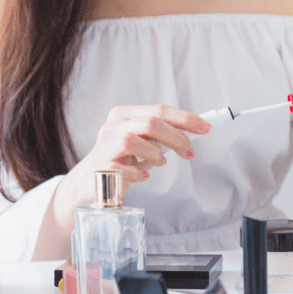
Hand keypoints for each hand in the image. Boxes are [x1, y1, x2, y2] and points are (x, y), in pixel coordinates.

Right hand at [59, 104, 210, 204]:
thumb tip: (193, 132)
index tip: (206, 128)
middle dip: (176, 137)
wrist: (86, 184)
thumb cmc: (119, 160)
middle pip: (151, 123)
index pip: (159, 110)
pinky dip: (138, 173)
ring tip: (159, 163)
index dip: (185, 118)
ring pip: (134, 140)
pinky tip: (142, 176)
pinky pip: (122, 168)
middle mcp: (112, 126)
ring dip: (155, 154)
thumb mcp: (141, 143)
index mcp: (124, 115)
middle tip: (189, 152)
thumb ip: (160, 135)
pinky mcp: (99, 167)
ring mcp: (104, 146)